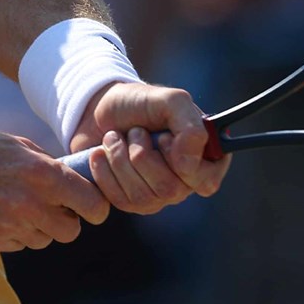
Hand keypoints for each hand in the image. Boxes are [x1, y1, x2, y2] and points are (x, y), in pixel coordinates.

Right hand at [0, 130, 109, 251]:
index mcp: (39, 173)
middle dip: (65, 220)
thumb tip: (72, 175)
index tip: (92, 208)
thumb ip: (44, 160)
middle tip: (50, 207)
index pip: (90, 202)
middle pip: (71, 229)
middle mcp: (30, 203)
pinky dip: (15, 234)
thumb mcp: (9, 143)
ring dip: (38, 228)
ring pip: (45, 239)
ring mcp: (11, 226)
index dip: (96, 207)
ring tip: (14, 206)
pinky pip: (20, 245)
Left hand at [68, 82, 229, 214]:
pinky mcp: (130, 202)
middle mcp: (184, 182)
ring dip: (121, 159)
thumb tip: (189, 167)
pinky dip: (105, 171)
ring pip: (143, 196)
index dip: (184, 163)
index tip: (163, 138)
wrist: (96, 108)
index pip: (206, 182)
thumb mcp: (170, 101)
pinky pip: (120, 200)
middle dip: (142, 154)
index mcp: (203, 158)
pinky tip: (101, 152)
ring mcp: (157, 196)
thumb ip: (191, 128)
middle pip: (170, 190)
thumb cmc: (139, 103)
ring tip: (114, 137)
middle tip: (135, 131)